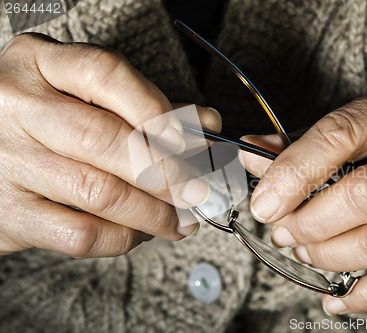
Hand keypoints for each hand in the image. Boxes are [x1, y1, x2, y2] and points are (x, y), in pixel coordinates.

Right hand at [0, 33, 220, 256]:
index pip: (105, 74)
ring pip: (100, 193)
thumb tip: (206, 124)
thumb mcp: (80, 92)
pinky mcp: (8, 214)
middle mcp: (15, 106)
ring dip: (155, 212)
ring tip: (181, 220)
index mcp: (37, 63)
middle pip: (106, 140)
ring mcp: (6, 161)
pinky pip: (79, 234)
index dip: (156, 108)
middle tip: (197, 191)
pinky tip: (140, 232)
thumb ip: (144, 104)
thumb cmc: (42, 117)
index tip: (191, 139)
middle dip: (166, 172)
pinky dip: (122, 238)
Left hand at [241, 67, 366, 312]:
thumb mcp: (363, 118)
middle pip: (361, 197)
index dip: (291, 175)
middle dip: (308, 225)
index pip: (338, 136)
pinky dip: (366, 295)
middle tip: (283, 232)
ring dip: (330, 256)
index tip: (263, 204)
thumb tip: (251, 154)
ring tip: (308, 252)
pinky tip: (338, 295)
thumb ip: (306, 140)